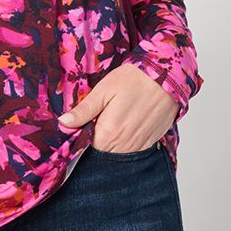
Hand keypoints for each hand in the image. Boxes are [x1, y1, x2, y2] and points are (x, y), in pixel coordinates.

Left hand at [56, 61, 174, 151]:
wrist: (168, 77)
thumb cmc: (134, 79)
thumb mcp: (103, 91)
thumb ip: (83, 111)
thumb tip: (63, 124)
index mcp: (108, 132)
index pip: (87, 148)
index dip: (82, 140)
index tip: (82, 128)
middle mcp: (123, 144)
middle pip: (102, 153)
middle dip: (96, 143)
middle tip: (98, 124)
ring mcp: (138, 145)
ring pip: (117, 154)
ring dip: (112, 144)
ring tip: (113, 124)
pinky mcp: (150, 142)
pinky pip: (133, 150)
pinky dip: (127, 144)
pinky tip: (127, 127)